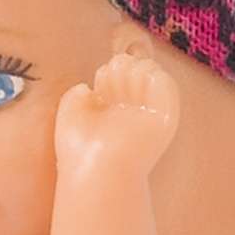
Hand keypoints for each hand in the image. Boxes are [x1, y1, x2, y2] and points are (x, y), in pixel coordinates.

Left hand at [55, 47, 180, 177]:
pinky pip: (164, 81)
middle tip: (110, 84)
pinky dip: (150, 73)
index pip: (118, 77)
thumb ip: (75, 97)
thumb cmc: (79, 149)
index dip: (108, 72)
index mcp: (113, 114)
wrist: (96, 168)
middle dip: (120, 66)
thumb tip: (87, 88)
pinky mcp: (165, 117)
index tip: (98, 88)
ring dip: (133, 68)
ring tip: (121, 86)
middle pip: (133, 68)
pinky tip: (135, 83)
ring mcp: (150, 115)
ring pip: (149, 70)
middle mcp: (133, 113)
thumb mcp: (69, 115)